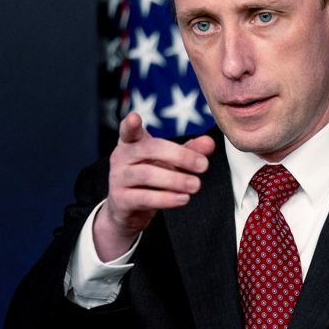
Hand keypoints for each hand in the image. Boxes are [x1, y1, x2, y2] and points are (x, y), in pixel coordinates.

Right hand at [92, 112, 215, 259]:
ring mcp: (118, 178)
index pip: (128, 130)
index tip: (135, 117)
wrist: (128, 211)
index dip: (130, 124)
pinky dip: (166, 198)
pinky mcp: (121, 200)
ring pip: (146, 174)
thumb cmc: (150, 180)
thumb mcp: (170, 163)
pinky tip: (183, 198)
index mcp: (132, 143)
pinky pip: (144, 197)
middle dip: (179, 155)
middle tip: (203, 165)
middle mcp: (121, 157)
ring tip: (196, 185)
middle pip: (149, 149)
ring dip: (175, 179)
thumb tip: (210, 142)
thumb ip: (188, 151)